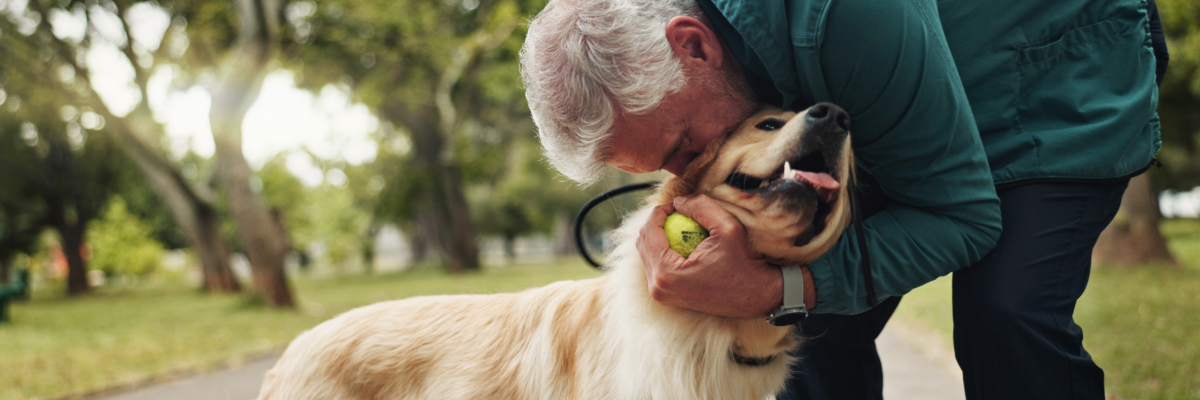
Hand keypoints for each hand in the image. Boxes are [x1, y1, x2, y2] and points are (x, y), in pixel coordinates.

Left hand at [637, 195, 815, 318]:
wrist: (754, 295)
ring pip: (646, 254)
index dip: (659, 211)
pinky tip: (681, 241)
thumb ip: (701, 207)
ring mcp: (660, 293)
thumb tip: (678, 201)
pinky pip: (655, 266)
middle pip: (642, 242)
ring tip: (679, 225)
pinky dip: (664, 250)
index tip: (676, 204)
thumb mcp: (727, 227)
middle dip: (656, 222)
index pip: (649, 231)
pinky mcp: (665, 296)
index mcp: (666, 272)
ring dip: (659, 235)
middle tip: (676, 212)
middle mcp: (657, 286)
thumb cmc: (742, 262)